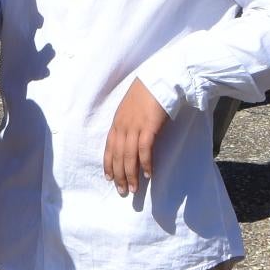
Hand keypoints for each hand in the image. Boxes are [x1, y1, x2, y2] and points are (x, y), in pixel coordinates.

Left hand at [101, 78, 169, 195]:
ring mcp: (135, 126)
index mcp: (117, 121)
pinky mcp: (149, 127)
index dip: (108, 164)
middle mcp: (123, 126)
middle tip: (122, 191)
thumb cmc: (148, 91)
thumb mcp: (132, 107)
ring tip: (133, 189)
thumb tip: (131, 136)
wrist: (161, 78)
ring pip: (129, 156)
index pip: (109, 147)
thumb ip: (129, 121)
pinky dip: (146, 163)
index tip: (109, 178)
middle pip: (118, 155)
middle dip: (118, 175)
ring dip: (131, 174)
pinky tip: (148, 174)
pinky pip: (145, 150)